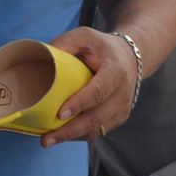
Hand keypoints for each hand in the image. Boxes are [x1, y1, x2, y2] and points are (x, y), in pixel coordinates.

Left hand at [40, 27, 135, 147]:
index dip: (79, 104)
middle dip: (70, 131)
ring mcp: (122, 109)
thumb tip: (45, 53)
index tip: (60, 114)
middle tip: (45, 139)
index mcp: (115, 72)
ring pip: (97, 129)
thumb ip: (66, 42)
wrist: (130, 58)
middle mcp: (122, 94)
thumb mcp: (86, 36)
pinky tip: (62, 134)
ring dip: (72, 137)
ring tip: (48, 140)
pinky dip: (79, 135)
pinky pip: (98, 131)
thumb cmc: (102, 47)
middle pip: (96, 118)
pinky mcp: (119, 118)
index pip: (98, 92)